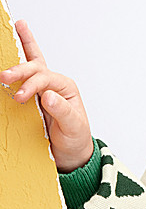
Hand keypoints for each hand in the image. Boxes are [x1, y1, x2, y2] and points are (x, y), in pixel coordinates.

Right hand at [0, 20, 93, 170]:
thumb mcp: (73, 127)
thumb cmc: (75, 137)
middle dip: (19, 71)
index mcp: (65, 87)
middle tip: (4, 77)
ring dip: (16, 61)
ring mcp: (42, 90)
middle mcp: (54, 85)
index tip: (19, 97)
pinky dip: (15, 68)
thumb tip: (48, 96)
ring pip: (29, 67)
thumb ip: (63, 111)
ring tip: (5, 56)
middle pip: (36, 69)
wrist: (71, 152)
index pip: (46, 79)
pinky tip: (6, 59)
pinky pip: (22, 80)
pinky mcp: (32, 98)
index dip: (31, 85)